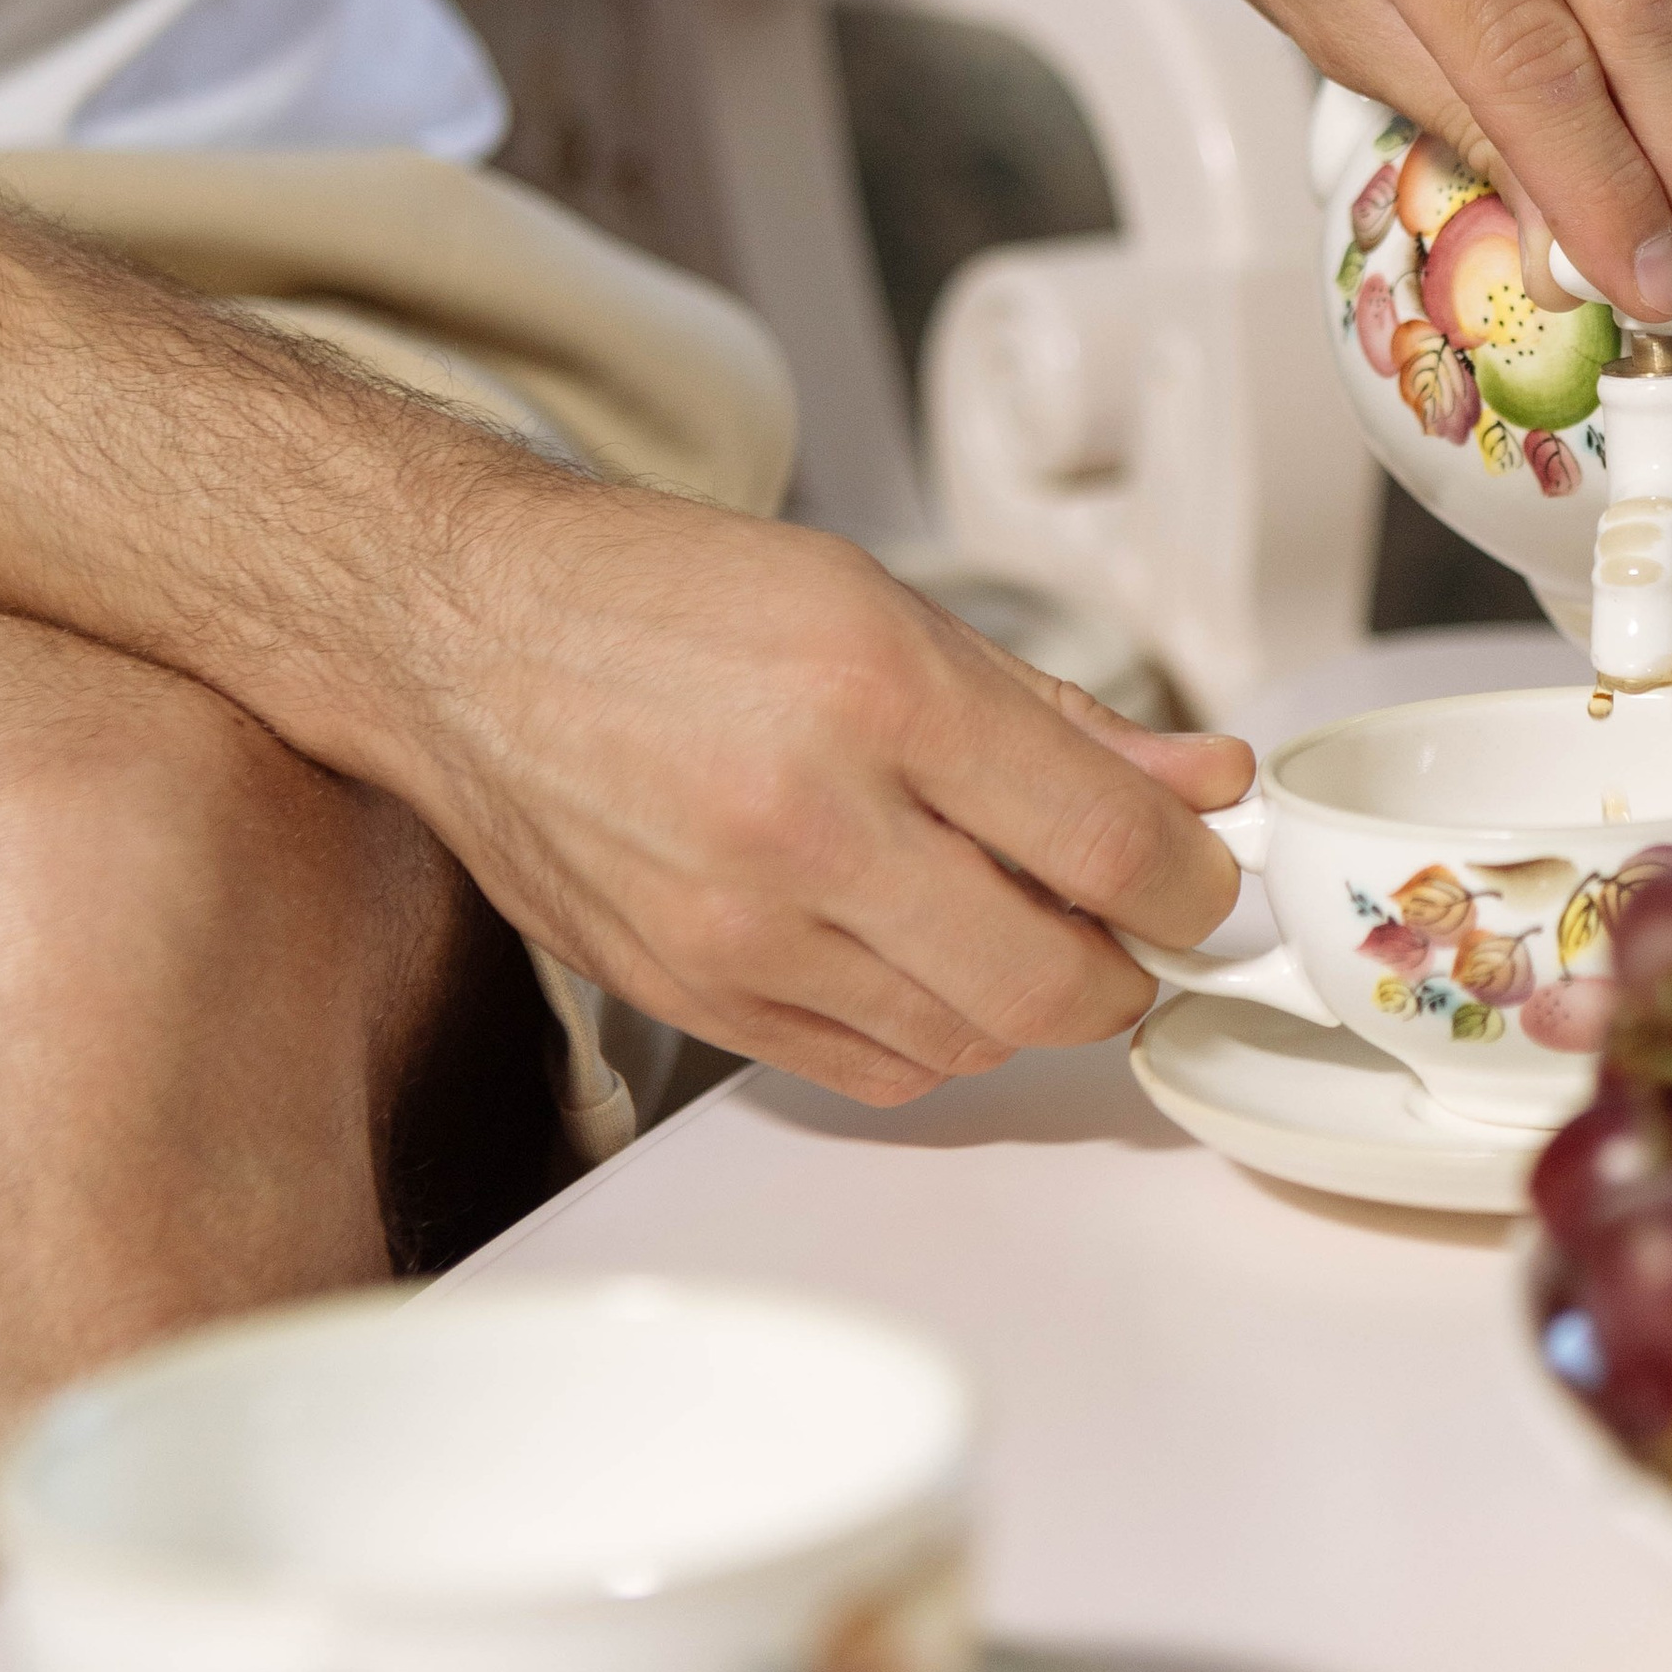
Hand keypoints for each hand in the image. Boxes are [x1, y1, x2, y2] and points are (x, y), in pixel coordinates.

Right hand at [397, 486, 1249, 1104]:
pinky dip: (932, 1032)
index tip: (1199, 876)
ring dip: (1026, 1001)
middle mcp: (805, 819)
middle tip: (1131, 926)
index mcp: (875, 691)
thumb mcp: (890, 609)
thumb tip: (1202, 785)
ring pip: (966, 1041)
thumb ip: (1063, 720)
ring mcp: (736, 926)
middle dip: (1127, 968)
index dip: (1190, 880)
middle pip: (1049, 979)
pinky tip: (921, 957)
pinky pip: (869, 1068)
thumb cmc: (668, 603)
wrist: (469, 638)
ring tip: (1012, 921)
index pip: (1103, 843)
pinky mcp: (688, 996)